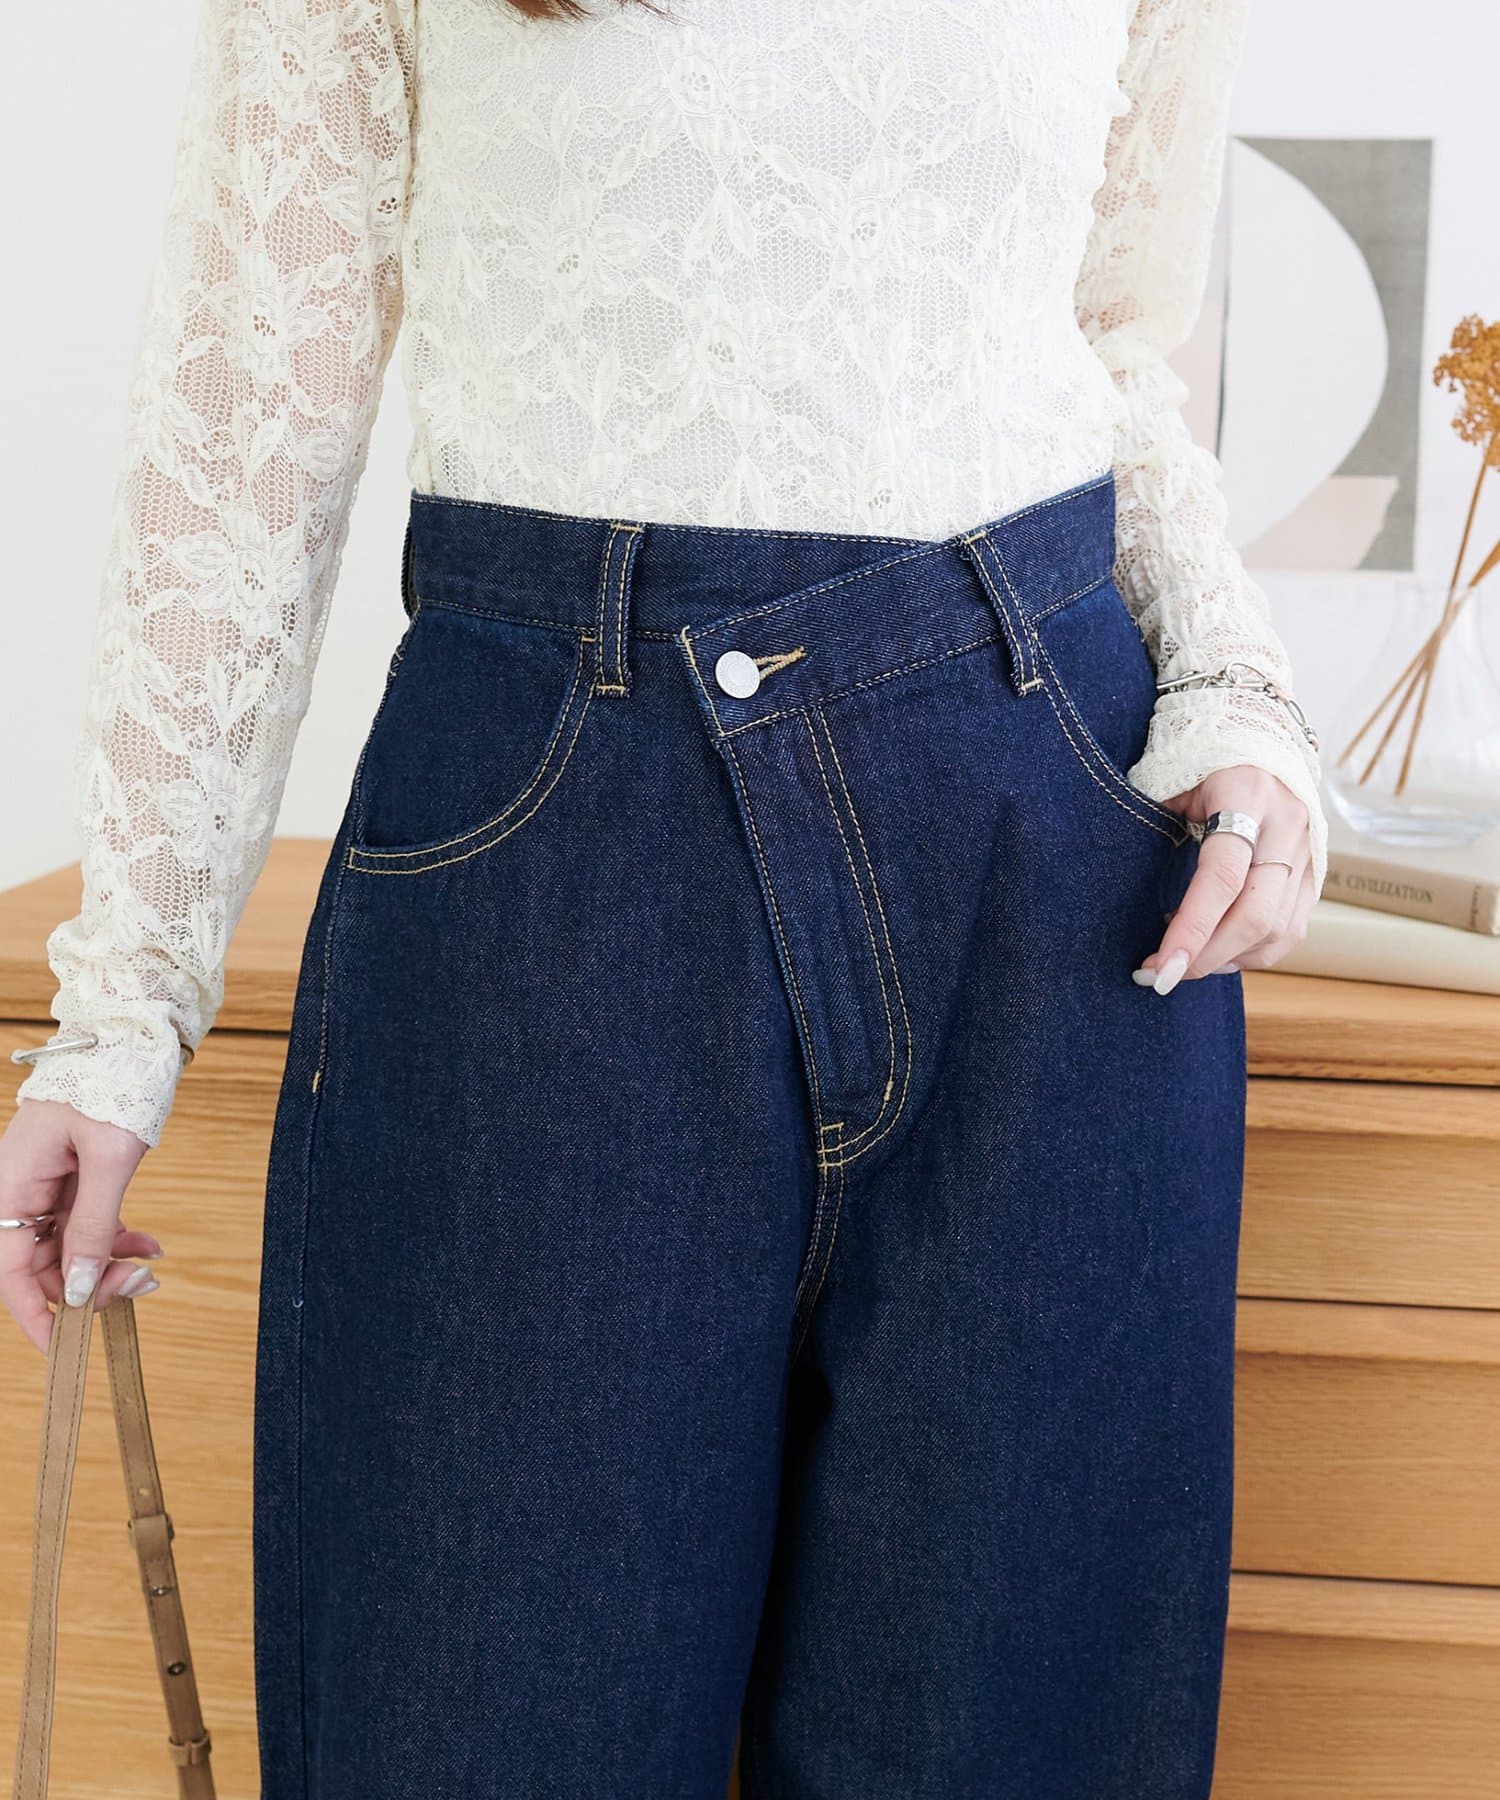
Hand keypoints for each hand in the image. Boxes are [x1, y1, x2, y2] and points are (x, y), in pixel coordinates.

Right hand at [0, 1098, 161, 1353]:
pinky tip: (147, 1243)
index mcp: (10, 1185)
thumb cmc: (112, 1083)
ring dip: (107, 1262)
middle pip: (38, 1264)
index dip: (33, 1313)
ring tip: (149, 1265)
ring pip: (66, 1248)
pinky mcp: (68, 1178)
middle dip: (88, 1284)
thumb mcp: (109, 1159)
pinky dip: (114, 1237)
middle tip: (139, 1284)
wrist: (127, 1037)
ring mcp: (42, 1184)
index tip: (64, 1345)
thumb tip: (82, 1288)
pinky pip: (83, 1223)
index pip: (8, 1271)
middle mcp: (17, 1189)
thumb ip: (94, 1225)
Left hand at [1134, 764, 1313, 992]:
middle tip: (1161, 975)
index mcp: (1247, 793)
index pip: (1222, 876)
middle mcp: (1288, 824)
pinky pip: (1291, 930)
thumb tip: (1120, 890)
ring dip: (1226, 959)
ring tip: (1185, 961)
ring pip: (1277, 930)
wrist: (1261, 734)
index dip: (1191, 929)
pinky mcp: (1317, 870)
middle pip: (1255, 916)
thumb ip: (1153, 820)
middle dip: (1205, 957)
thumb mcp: (1172, 775)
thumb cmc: (1202, 758)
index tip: (1160, 967)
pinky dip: (1252, 952)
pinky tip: (1218, 952)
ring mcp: (1310, 849)